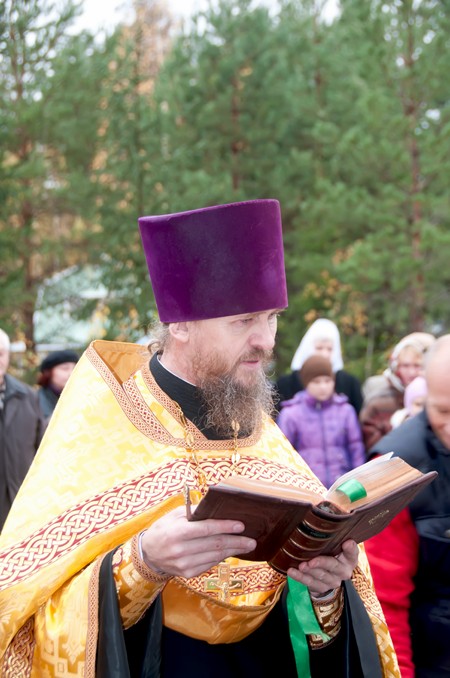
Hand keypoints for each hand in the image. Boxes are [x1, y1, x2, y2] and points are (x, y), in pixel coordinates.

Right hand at [140, 505, 256, 578]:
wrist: (148, 554)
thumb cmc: (164, 529)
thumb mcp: (175, 515)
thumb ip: (196, 512)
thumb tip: (218, 508)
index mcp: (177, 532)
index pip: (206, 529)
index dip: (225, 527)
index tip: (241, 525)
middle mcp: (180, 550)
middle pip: (214, 545)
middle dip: (236, 542)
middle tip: (252, 540)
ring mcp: (184, 564)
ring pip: (215, 556)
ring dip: (233, 551)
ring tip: (246, 546)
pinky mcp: (188, 573)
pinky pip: (210, 564)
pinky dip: (222, 557)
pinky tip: (231, 552)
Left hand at [286, 540, 358, 596]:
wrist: (327, 575)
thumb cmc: (330, 553)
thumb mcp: (333, 545)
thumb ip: (331, 536)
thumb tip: (322, 514)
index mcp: (349, 559)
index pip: (352, 553)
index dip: (351, 548)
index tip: (347, 543)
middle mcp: (343, 571)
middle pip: (333, 566)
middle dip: (322, 563)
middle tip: (311, 561)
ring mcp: (332, 581)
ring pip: (320, 576)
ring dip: (310, 571)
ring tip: (301, 566)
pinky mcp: (321, 588)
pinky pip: (310, 583)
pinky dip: (299, 577)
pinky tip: (292, 571)